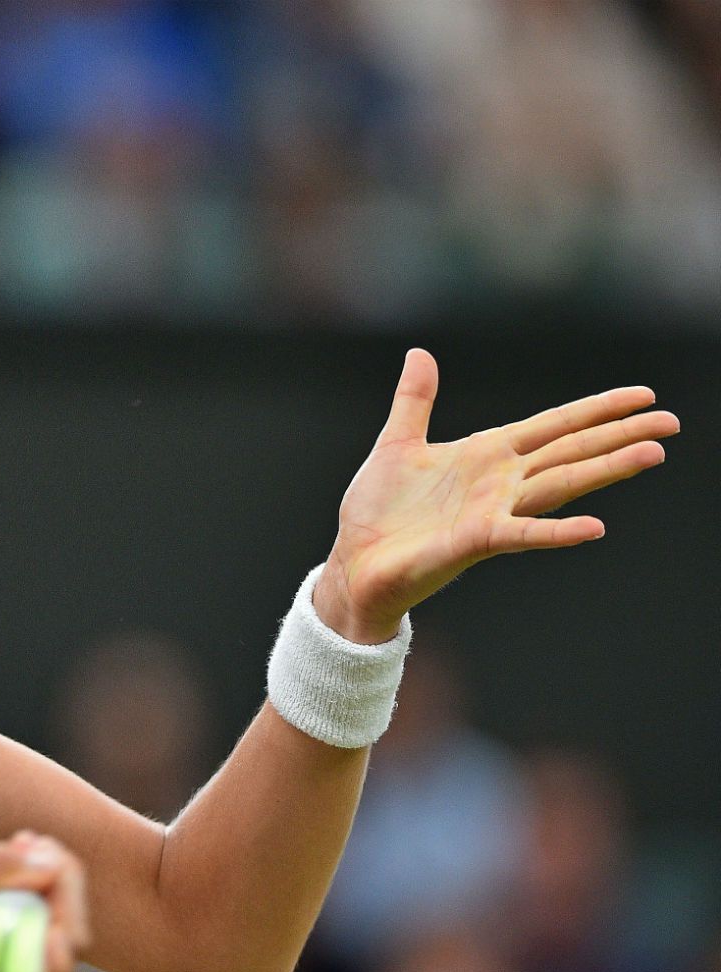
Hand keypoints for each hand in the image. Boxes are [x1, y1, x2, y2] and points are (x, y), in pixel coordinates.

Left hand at [316, 348, 677, 642]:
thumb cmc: (379, 511)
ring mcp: (493, 511)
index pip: (554, 426)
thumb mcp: (397, 443)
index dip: (596, 410)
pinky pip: (524, 534)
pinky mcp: (476, 541)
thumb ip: (415, 400)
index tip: (642, 397)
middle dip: (619, 435)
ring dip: (606, 469)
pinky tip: (596, 527)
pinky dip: (559, 532)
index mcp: (487, 454)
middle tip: (672, 423)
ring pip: (560, 484)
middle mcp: (500, 482)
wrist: (355, 561)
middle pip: (572, 452)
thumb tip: (419, 353)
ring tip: (653, 454)